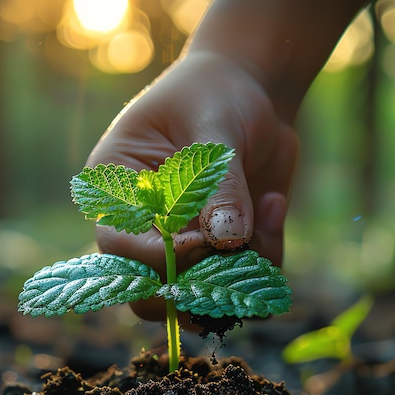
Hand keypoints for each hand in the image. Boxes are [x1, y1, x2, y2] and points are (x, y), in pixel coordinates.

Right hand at [86, 51, 297, 322]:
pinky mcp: (222, 254)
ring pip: (198, 299)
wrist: (252, 94)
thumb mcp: (215, 126)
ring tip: (269, 209)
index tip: (205, 242)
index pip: (118, 245)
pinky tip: (275, 204)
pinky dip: (267, 258)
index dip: (157, 257)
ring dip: (242, 274)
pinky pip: (241, 286)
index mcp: (119, 191)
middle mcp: (145, 229)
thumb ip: (219, 183)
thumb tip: (228, 240)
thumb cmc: (217, 95)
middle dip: (194, 288)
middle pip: (147, 291)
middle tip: (236, 256)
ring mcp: (185, 247)